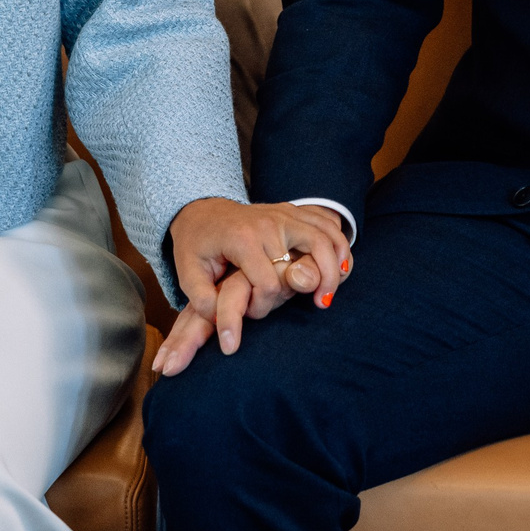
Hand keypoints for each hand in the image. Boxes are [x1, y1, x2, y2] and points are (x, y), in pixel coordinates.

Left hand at [153, 199, 350, 377]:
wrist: (202, 211)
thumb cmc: (196, 244)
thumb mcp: (187, 270)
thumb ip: (200, 297)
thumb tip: (220, 320)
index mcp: (243, 238)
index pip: (270, 281)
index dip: (265, 305)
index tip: (253, 313)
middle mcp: (269, 221)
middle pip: (311, 253)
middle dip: (317, 283)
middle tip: (320, 304)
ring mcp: (285, 213)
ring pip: (327, 236)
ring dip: (337, 265)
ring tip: (331, 291)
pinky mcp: (294, 211)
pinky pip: (327, 224)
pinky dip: (341, 245)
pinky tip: (342, 268)